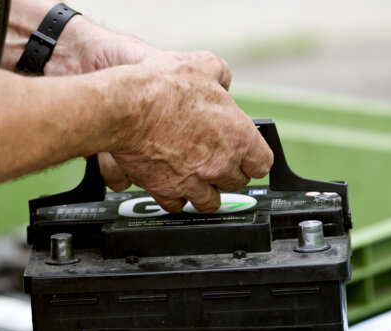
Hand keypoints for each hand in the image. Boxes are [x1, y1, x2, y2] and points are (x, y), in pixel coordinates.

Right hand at [109, 51, 272, 212]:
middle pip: (236, 183)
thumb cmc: (165, 87)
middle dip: (227, 173)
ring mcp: (194, 182)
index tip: (246, 156)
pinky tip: (172, 184)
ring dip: (205, 191)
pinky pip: (178, 205)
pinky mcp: (166, 191)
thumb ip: (221, 76)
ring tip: (196, 178)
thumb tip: (222, 83)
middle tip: (215, 161)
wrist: (128, 107)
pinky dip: (176, 197)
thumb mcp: (204, 64)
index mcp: (238, 136)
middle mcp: (220, 164)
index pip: (262, 164)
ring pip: (210, 202)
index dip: (253, 159)